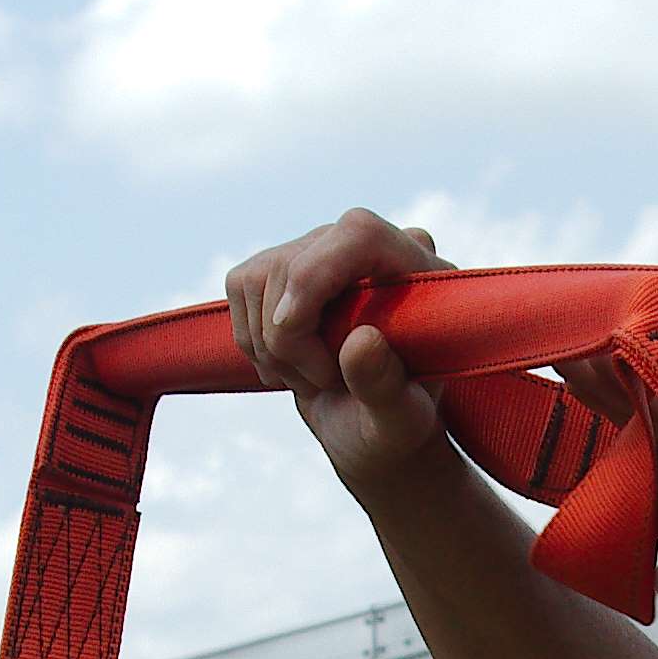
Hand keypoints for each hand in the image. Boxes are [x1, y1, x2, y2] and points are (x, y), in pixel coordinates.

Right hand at [228, 208, 461, 491]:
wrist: (372, 423)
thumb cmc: (396, 421)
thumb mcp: (401, 419)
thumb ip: (386, 384)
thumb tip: (361, 340)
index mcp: (417, 271)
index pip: (359, 235)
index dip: (314, 275)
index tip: (291, 329)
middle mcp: (366, 247)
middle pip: (293, 265)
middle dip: (290, 340)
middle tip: (326, 382)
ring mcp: (321, 250)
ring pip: (256, 280)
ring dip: (270, 348)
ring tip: (313, 378)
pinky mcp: (281, 267)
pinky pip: (240, 288)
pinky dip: (252, 341)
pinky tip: (289, 365)